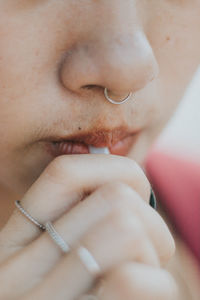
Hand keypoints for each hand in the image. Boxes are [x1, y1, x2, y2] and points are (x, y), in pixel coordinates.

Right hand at [0, 154, 176, 298]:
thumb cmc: (63, 299)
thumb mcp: (52, 262)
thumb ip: (78, 225)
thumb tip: (125, 186)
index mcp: (14, 243)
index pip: (64, 172)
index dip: (116, 170)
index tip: (136, 192)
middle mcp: (18, 271)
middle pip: (114, 199)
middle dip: (149, 220)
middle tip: (147, 249)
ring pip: (126, 229)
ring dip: (154, 250)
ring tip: (143, 273)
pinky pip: (132, 281)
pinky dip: (156, 285)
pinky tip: (146, 296)